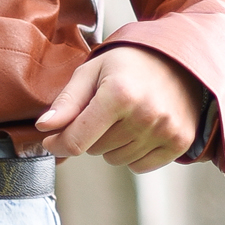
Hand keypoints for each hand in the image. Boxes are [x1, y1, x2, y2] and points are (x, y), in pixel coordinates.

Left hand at [36, 45, 201, 172]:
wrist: (181, 58)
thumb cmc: (130, 63)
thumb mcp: (93, 71)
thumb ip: (67, 101)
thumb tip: (43, 128)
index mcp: (119, 94)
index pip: (76, 141)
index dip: (58, 143)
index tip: (51, 138)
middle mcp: (145, 115)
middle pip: (94, 151)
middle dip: (91, 134)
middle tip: (105, 110)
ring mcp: (165, 130)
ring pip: (116, 160)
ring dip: (113, 144)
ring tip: (126, 116)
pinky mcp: (180, 142)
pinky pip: (139, 166)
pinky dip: (134, 153)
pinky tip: (142, 128)